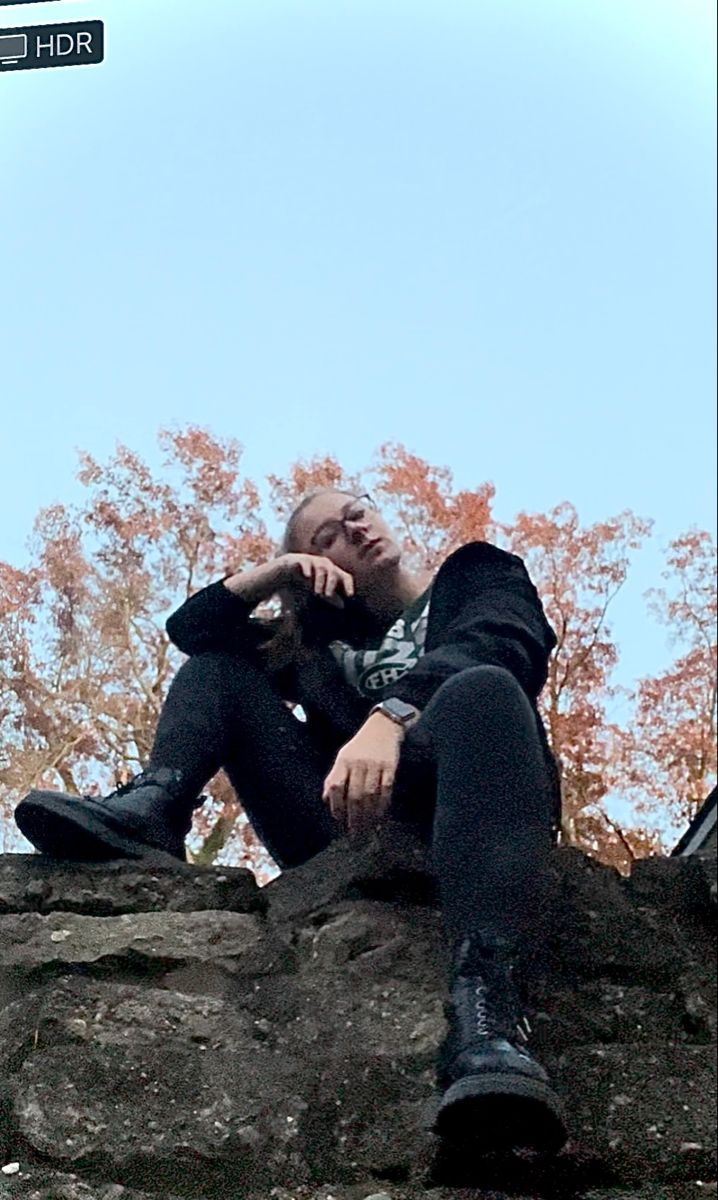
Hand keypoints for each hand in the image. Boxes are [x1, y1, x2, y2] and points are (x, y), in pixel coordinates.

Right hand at [224, 554, 353, 607]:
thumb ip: (328, 597)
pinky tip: (307, 576)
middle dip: (331, 583)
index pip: (342, 574)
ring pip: (320, 565)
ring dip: (321, 579)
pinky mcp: (294, 559)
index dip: (347, 583)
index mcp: (327, 571)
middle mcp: (319, 563)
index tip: (350, 595)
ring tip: (317, 593)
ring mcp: (307, 560)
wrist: (275, 576)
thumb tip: (343, 605)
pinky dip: (306, 567)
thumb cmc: (297, 584)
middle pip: (331, 568)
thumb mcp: (314, 592)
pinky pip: (303, 561)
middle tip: (326, 596)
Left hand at [322, 713, 402, 833]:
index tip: (338, 820)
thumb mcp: (343, 756)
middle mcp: (358, 763)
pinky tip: (381, 816)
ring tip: (367, 830)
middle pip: (354, 795)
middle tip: (354, 835)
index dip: (336, 805)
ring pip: (370, 795)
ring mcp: (376, 765)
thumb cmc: (361, 745)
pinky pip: (386, 790)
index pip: (335, 786)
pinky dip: (383, 805)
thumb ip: (334, 777)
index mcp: (343, 761)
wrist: (384, 726)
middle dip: (354, 818)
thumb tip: (326, 799)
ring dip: (369, 815)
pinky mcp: (391, 766)